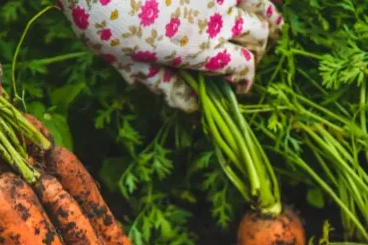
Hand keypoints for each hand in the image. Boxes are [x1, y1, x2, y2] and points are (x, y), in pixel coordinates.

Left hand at [58, 0, 282, 112]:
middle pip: (259, 36)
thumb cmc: (102, 23)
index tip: (241, 86)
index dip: (246, 80)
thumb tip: (192, 109)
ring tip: (265, 24)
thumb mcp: (128, 64)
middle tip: (249, 56)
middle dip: (259, 51)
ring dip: (268, 17)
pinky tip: (244, 3)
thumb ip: (165, 86)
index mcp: (199, 49)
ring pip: (263, 3)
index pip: (242, 68)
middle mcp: (216, 18)